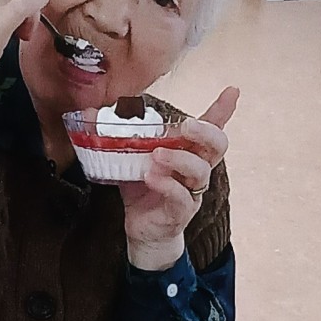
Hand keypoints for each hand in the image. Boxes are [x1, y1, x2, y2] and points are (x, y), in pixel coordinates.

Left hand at [120, 87, 238, 270]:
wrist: (142, 229)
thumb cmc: (141, 188)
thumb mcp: (128, 158)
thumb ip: (114, 136)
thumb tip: (87, 112)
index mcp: (188, 151)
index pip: (211, 128)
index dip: (222, 110)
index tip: (232, 91)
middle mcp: (196, 169)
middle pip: (217, 146)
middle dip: (205, 131)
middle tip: (186, 125)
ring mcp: (191, 191)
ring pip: (201, 171)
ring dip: (179, 158)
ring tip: (156, 155)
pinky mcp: (180, 212)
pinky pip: (182, 197)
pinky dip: (167, 185)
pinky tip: (150, 177)